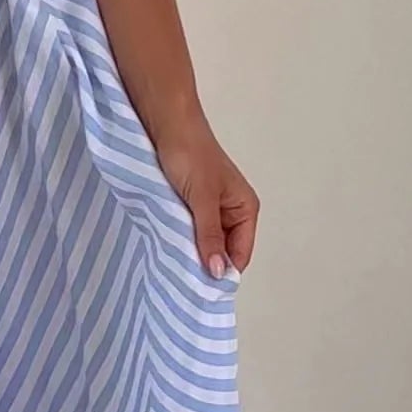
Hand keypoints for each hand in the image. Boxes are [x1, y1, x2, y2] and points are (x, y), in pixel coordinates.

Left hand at [154, 120, 257, 280]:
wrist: (165, 121)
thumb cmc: (189, 154)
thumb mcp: (202, 199)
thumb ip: (210, 236)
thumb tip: (218, 272)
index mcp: (245, 209)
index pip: (240, 255)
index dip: (223, 272)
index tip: (200, 290)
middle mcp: (231, 211)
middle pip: (223, 251)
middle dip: (206, 263)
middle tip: (182, 281)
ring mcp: (210, 208)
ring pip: (204, 241)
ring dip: (191, 250)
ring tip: (173, 265)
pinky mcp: (189, 203)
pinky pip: (189, 229)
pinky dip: (180, 238)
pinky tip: (167, 246)